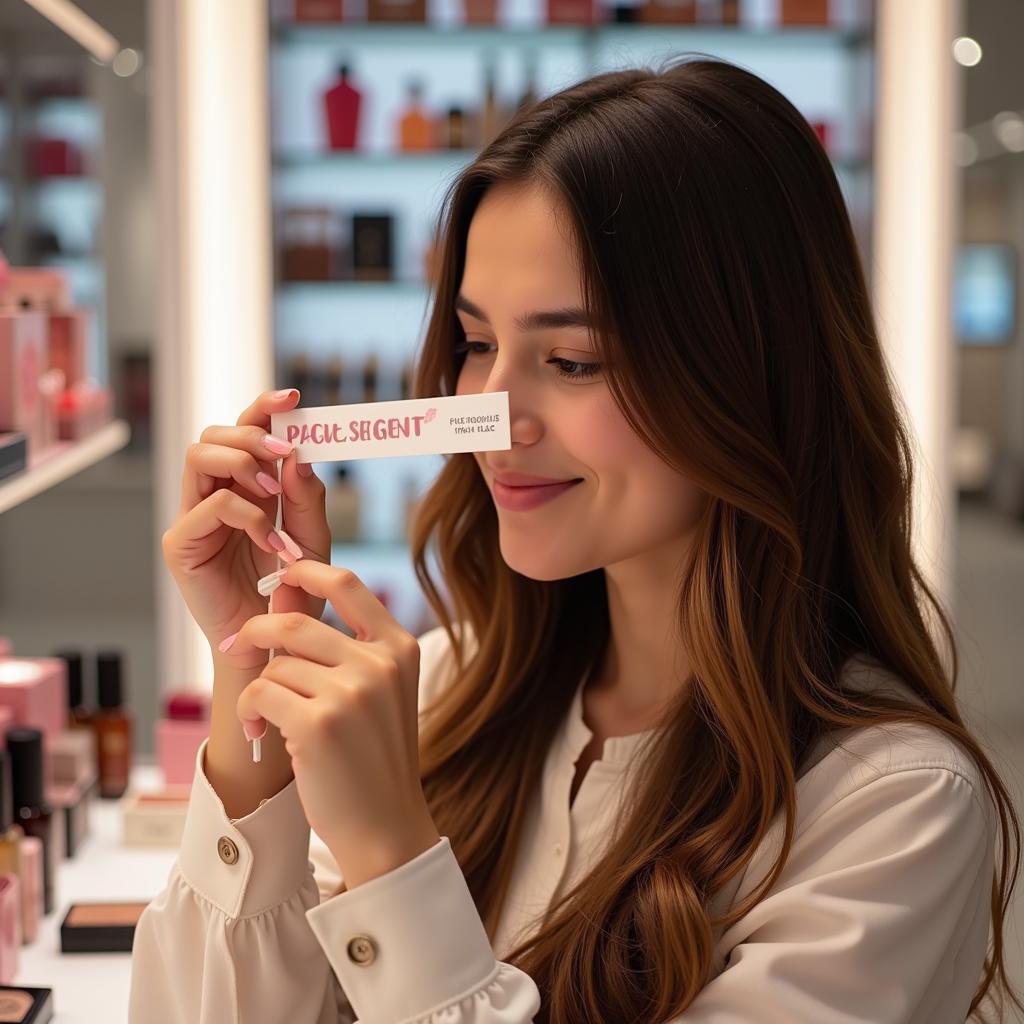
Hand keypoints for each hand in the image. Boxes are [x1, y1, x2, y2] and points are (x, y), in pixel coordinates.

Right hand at [161, 389, 331, 670]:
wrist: (276, 645)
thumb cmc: (292, 591)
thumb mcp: (311, 538)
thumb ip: (306, 497)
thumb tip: (298, 455)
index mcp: (244, 487)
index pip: (244, 432)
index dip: (262, 408)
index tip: (293, 396)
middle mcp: (213, 495)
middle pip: (213, 434)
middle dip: (250, 433)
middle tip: (285, 450)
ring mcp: (193, 518)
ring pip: (198, 456)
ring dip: (241, 462)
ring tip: (272, 489)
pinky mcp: (182, 545)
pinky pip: (208, 507)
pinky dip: (246, 515)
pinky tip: (272, 540)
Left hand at [228, 560, 440, 888]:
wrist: (386, 827)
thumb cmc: (375, 757)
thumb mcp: (380, 691)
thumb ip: (346, 646)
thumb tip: (287, 591)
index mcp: (400, 648)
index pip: (348, 584)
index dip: (308, 569)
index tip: (282, 572)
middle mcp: (380, 663)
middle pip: (297, 622)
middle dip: (258, 633)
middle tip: (238, 646)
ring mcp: (351, 692)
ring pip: (275, 663)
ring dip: (260, 688)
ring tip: (268, 717)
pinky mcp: (318, 724)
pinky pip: (261, 692)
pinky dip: (251, 711)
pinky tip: (263, 731)